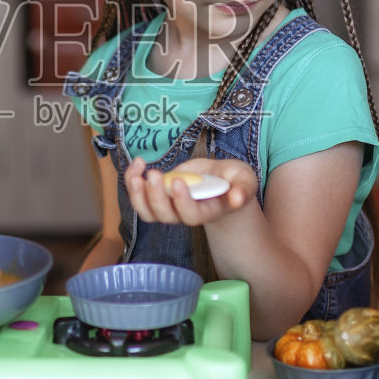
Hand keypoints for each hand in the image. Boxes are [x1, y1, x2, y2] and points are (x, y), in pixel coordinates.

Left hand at [124, 157, 255, 226]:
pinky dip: (133, 179)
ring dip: (137, 193)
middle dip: (155, 196)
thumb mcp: (245, 181)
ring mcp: (169, 205)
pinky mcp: (159, 194)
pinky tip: (138, 163)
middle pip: (164, 215)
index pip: (190, 215)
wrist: (221, 180)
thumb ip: (243, 190)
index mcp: (207, 211)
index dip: (182, 202)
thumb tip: (237, 198)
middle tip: (154, 174)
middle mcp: (185, 213)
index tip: (179, 181)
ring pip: (147, 211)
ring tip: (137, 172)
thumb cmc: (234, 181)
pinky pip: (139, 195)